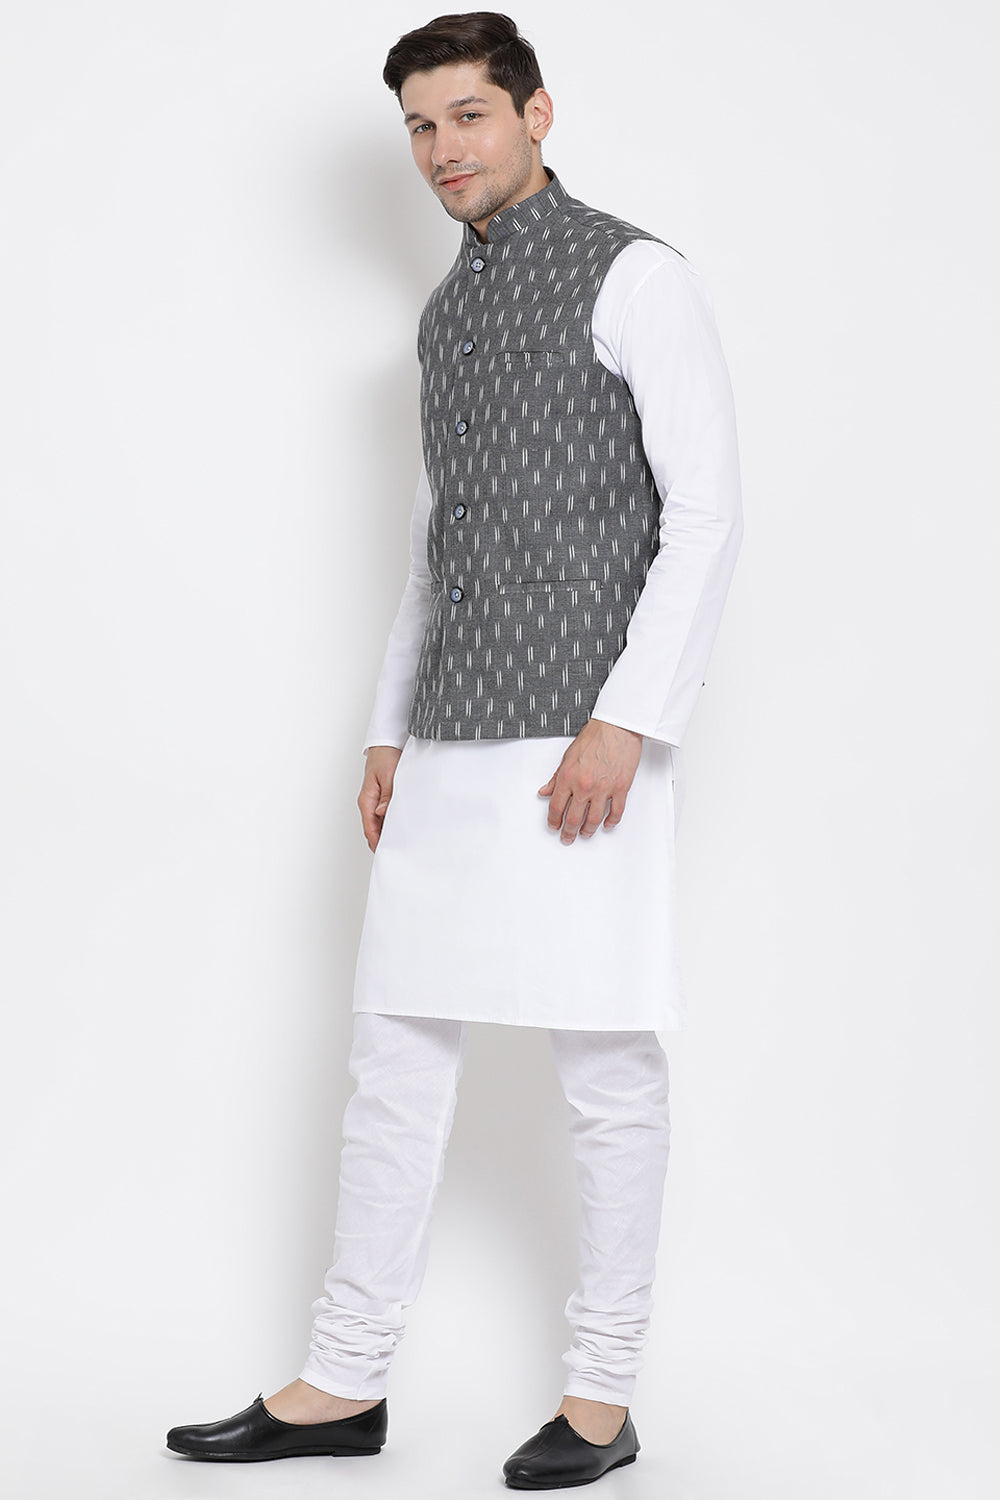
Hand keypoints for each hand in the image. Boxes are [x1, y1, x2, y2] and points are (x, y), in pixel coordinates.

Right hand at [358, 745, 403, 851]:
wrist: (386, 743)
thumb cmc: (385, 756)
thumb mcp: (388, 775)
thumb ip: (386, 795)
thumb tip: (382, 813)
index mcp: (367, 800)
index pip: (370, 829)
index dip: (377, 843)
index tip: (387, 853)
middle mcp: (369, 803)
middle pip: (373, 830)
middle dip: (384, 842)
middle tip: (399, 852)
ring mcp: (375, 801)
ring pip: (379, 823)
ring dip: (388, 832)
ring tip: (403, 842)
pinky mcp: (382, 797)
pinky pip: (384, 815)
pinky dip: (391, 822)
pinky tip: (402, 826)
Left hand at [537, 718, 642, 843]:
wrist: (617, 727)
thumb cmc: (594, 737)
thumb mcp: (567, 756)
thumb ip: (556, 777)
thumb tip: (546, 791)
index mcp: (568, 777)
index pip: (556, 807)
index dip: (553, 821)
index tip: (554, 826)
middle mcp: (584, 786)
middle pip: (574, 818)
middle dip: (569, 832)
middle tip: (567, 838)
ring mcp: (603, 789)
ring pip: (594, 819)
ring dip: (588, 831)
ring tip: (585, 834)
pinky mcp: (621, 788)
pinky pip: (616, 812)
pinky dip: (611, 822)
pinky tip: (607, 825)